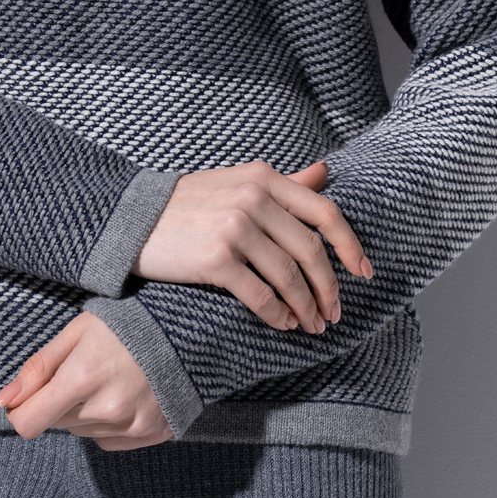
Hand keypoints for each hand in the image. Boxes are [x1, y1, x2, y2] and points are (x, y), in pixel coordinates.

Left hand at [0, 312, 172, 450]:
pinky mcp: (149, 435)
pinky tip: (124, 393)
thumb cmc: (126, 323)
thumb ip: (38, 367)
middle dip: (60, 401)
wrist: (188, 329)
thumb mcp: (77, 331)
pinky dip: (108, 423)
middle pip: (56, 424)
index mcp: (81, 378)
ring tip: (108, 378)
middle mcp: (105, 409)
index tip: (27, 397)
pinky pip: (108, 440)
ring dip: (85, 412)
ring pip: (83, 432)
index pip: (28, 422)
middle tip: (83, 371)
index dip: (21, 411)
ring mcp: (130, 426)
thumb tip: (3, 401)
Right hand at [132, 158, 372, 333]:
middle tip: (335, 312)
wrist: (132, 221)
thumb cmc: (188, 204)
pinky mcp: (216, 258)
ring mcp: (234, 227)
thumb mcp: (237, 182)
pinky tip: (282, 324)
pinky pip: (260, 295)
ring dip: (306, 307)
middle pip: (311, 250)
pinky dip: (277, 314)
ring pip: (289, 277)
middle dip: (329, 288)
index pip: (325, 212)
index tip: (365, 274)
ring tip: (312, 325)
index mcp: (263, 177)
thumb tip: (326, 173)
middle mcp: (253, 197)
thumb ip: (284, 182)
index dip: (351, 246)